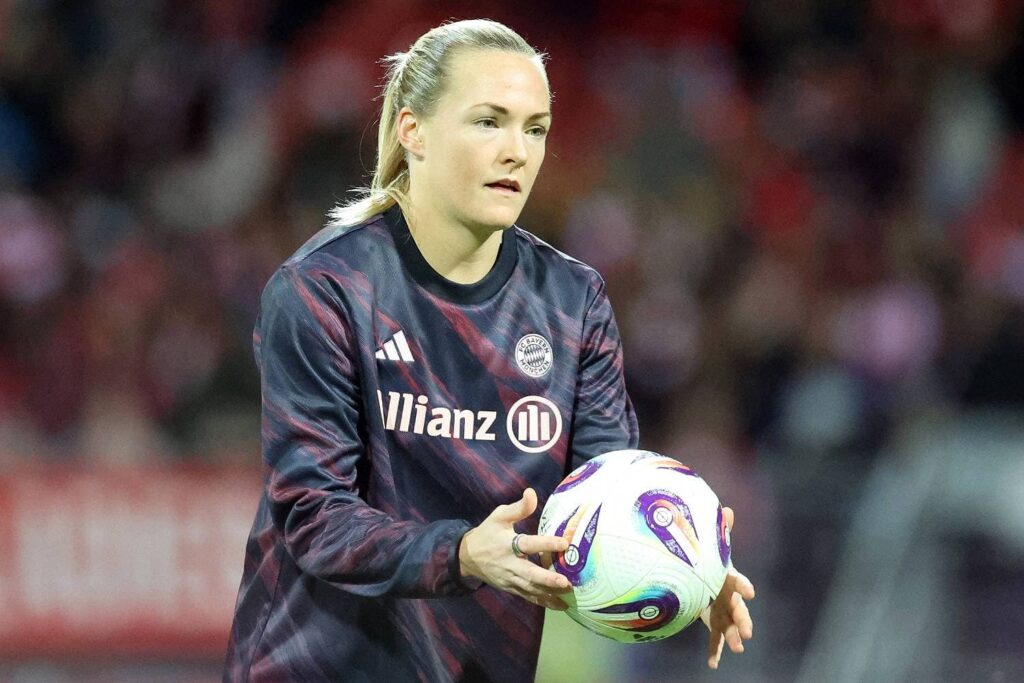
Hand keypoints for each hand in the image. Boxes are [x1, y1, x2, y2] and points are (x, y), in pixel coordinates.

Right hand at [459, 488, 572, 610]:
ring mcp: (510, 579)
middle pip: (529, 574)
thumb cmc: (488, 533)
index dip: (545, 544)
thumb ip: (519, 508)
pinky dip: (544, 602)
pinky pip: (528, 597)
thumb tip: (532, 493)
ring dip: (549, 593)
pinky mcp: (511, 588)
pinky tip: (561, 605)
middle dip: (547, 579)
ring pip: (530, 589)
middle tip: (566, 582)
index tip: (564, 543)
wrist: (467, 557)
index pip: (528, 544)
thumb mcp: (499, 516)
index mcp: (507, 544)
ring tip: (568, 595)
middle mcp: (509, 564)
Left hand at [707, 506, 755, 669]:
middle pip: (737, 608)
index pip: (737, 581)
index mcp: (727, 577)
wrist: (700, 572)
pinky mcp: (712, 620)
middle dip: (743, 619)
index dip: (744, 586)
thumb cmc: (708, 558)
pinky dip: (714, 651)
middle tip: (748, 632)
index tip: (750, 593)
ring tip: (738, 648)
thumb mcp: (711, 545)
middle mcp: (727, 595)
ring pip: (729, 625)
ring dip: (733, 637)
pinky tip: (713, 664)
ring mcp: (721, 610)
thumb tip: (727, 510)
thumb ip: (720, 531)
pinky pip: (714, 637)